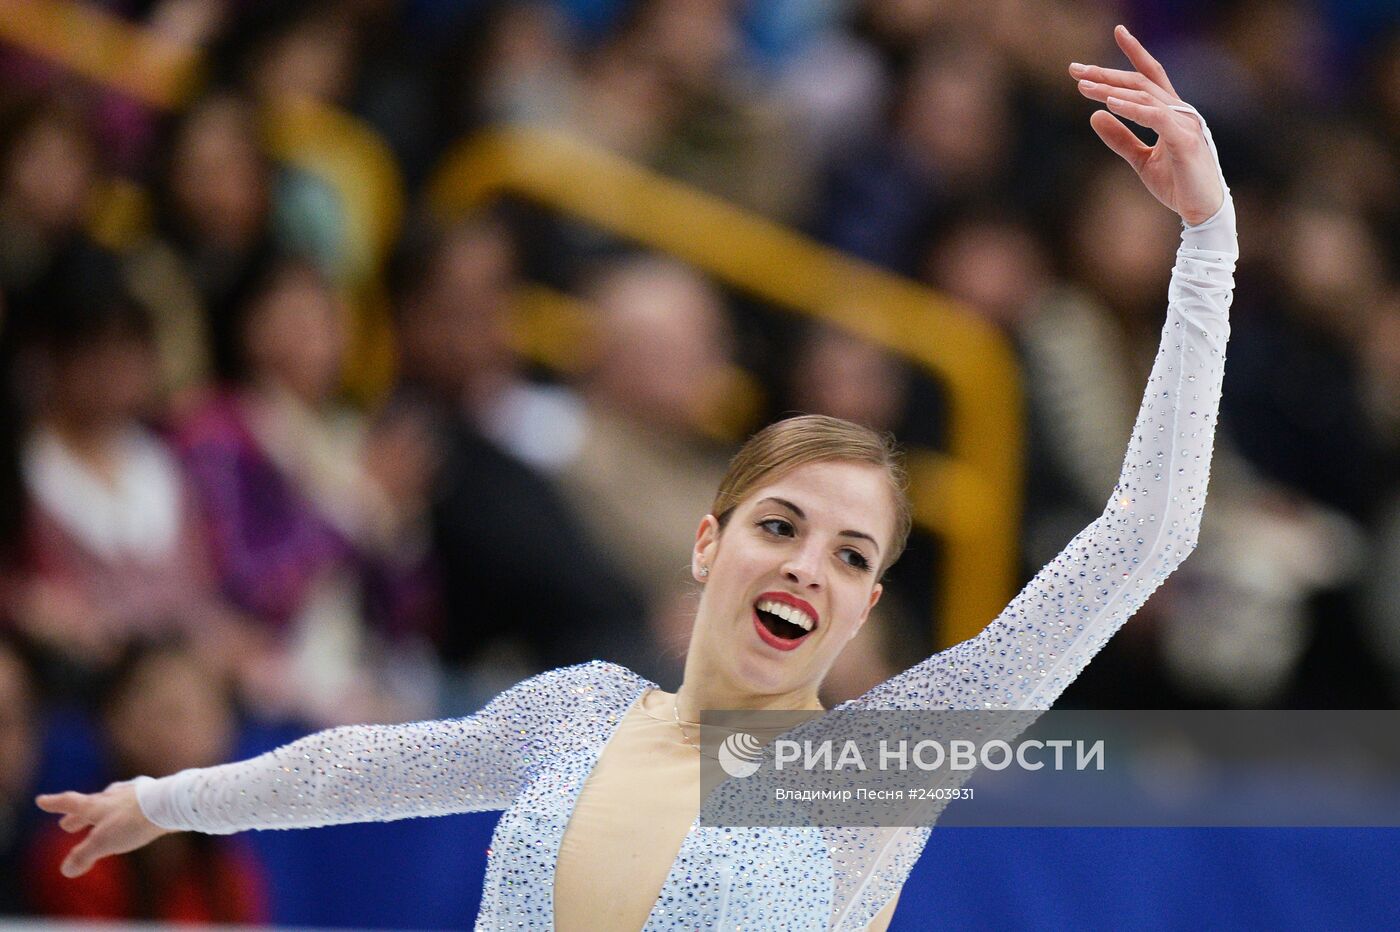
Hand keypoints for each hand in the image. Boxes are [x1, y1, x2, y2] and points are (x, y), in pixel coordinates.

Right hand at [35, 782, 171, 877]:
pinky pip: (134, 803)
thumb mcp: (103, 842)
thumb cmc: (133, 822)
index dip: (54, 803)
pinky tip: (133, 812)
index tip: (41, 800)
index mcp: (97, 804)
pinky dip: (126, 810)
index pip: (70, 802)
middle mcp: (113, 796)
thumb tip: (66, 870)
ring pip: (112, 802)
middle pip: (90, 804)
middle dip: (77, 816)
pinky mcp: (153, 797)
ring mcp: (134, 794)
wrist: (171, 804)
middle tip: (66, 824)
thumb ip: (83, 855)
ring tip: (100, 815)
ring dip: (102, 812)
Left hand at [1070, 25, 1224, 224]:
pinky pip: (1156, 117)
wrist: (1200, 211)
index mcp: (1170, 113)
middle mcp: (1179, 111)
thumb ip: (1119, 138)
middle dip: (1106, 74)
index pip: (1151, 75)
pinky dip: (1133, 108)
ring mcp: (1184, 123)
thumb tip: (1094, 115)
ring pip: (1145, 96)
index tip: (1117, 32)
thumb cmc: (1176, 183)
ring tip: (1083, 86)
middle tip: (1074, 69)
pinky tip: (1111, 103)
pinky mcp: (1185, 140)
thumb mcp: (1140, 160)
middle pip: (1140, 82)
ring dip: (1111, 89)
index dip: (1134, 52)